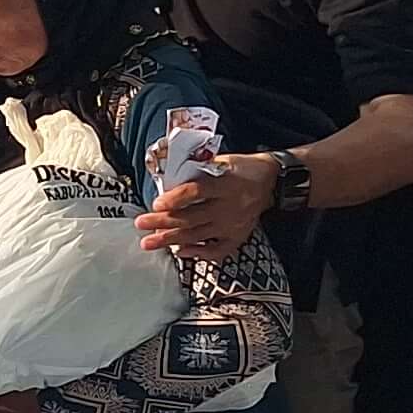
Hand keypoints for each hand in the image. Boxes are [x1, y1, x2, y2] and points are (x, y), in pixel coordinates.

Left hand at [137, 156, 271, 259]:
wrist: (271, 180)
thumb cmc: (240, 168)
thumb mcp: (220, 160)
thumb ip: (196, 169)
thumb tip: (165, 178)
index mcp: (225, 183)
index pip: (196, 192)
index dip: (175, 199)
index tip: (156, 204)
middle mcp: (230, 206)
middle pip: (191, 217)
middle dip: (162, 222)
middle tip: (141, 224)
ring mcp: (234, 225)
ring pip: (198, 235)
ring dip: (170, 240)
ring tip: (148, 243)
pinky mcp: (238, 237)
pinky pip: (216, 251)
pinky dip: (197, 253)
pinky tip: (179, 251)